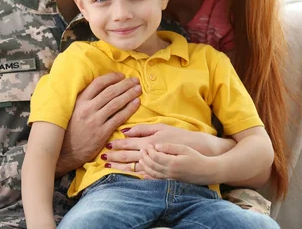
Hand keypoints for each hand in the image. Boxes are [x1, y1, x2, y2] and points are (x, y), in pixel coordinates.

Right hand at [56, 73, 141, 175]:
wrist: (64, 153)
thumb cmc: (69, 130)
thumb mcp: (73, 110)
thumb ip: (85, 100)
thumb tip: (101, 88)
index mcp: (80, 101)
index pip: (98, 83)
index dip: (112, 77)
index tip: (121, 75)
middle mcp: (87, 109)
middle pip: (110, 92)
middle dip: (125, 84)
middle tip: (135, 80)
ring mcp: (95, 121)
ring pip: (116, 103)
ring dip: (129, 94)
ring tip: (138, 89)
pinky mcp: (102, 133)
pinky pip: (119, 118)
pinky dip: (129, 109)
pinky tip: (136, 103)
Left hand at [104, 124, 234, 172]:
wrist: (198, 151)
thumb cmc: (180, 136)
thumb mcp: (162, 127)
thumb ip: (143, 129)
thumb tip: (126, 130)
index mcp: (150, 141)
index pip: (129, 144)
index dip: (116, 145)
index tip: (106, 145)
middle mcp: (151, 154)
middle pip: (128, 156)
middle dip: (114, 157)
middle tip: (102, 157)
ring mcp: (155, 165)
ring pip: (134, 167)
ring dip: (120, 167)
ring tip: (108, 167)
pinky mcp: (160, 172)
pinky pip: (144, 174)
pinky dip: (133, 174)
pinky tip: (125, 174)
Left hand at [140, 143, 214, 184]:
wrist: (207, 172)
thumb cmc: (197, 158)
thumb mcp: (184, 149)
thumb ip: (170, 147)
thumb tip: (156, 146)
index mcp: (173, 163)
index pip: (155, 156)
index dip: (149, 151)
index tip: (147, 145)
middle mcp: (170, 172)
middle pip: (152, 165)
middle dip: (145, 157)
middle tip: (142, 150)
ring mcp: (170, 178)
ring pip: (153, 173)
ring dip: (145, 166)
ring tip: (141, 159)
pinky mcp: (172, 182)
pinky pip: (157, 180)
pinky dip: (149, 177)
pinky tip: (144, 174)